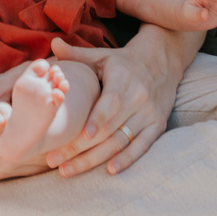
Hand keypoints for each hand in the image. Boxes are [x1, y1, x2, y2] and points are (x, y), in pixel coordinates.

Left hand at [45, 23, 193, 177]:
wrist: (163, 61)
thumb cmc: (123, 61)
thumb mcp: (102, 55)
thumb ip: (76, 54)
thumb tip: (53, 44)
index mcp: (122, 78)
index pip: (111, 102)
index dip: (98, 119)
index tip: (83, 135)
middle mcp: (139, 97)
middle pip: (109, 128)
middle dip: (80, 147)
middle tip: (54, 160)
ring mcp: (149, 113)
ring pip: (121, 141)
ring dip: (95, 159)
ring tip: (68, 170)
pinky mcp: (158, 125)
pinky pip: (142, 146)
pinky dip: (127, 160)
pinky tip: (109, 171)